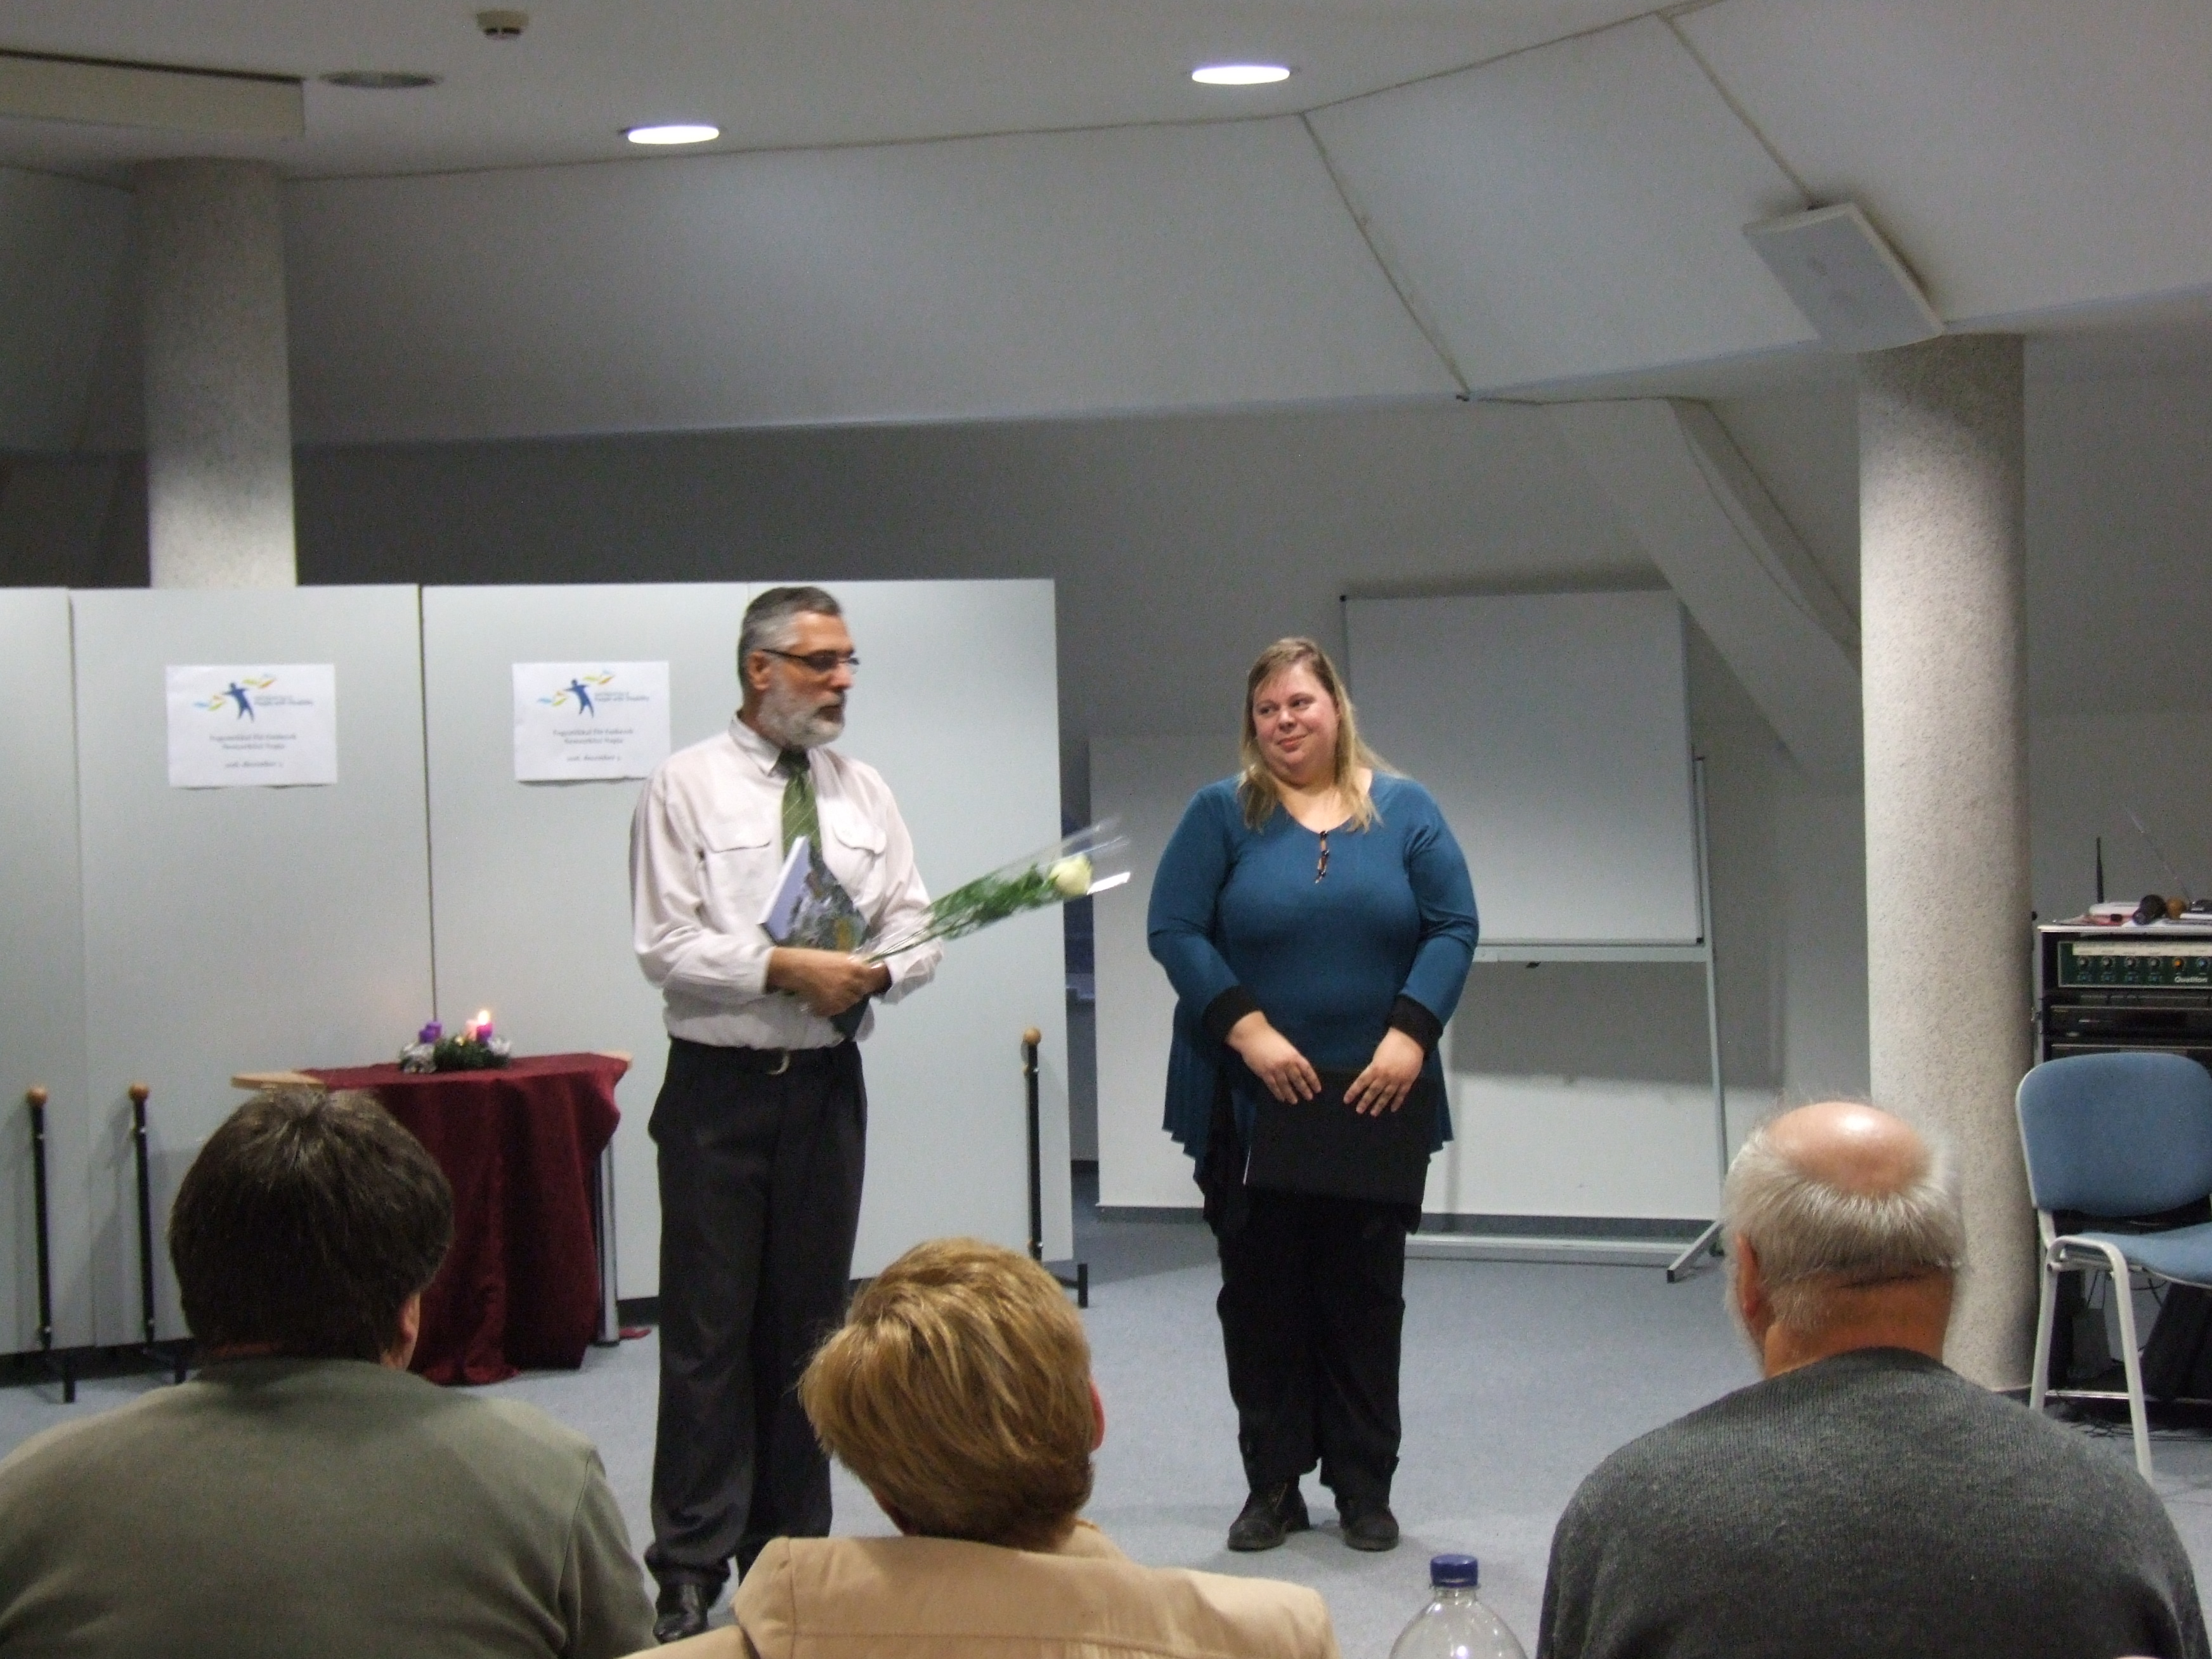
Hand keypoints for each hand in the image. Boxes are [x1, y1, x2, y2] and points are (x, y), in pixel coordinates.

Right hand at [768, 949, 890, 1016]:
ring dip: (847, 997)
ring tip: (833, 990)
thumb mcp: (841, 957)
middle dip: (859, 989)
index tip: (876, 980)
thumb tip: (870, 968)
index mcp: (858, 968)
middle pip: (864, 991)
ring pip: (852, 1001)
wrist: (796, 968)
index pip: (877, 978)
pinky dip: (835, 1005)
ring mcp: (844, 997)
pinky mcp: (833, 1007)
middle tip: (846, 984)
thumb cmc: (816, 958)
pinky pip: (840, 1009)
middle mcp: (854, 984)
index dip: (877, 980)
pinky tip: (825, 996)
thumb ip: (857, 964)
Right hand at [1227, 1012, 1320, 1103]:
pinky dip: (1278, 1093)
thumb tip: (1300, 1070)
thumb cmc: (1270, 1038)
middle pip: (1297, 1079)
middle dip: (1304, 1089)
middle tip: (1309, 1097)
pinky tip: (1281, 1098)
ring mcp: (1275, 1069)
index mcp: (1293, 1055)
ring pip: (1285, 1085)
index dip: (1313, 1080)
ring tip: (1294, 1101)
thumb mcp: (1286, 1045)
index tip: (1317, 1089)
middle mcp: (1286, 1063)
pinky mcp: (1264, 1073)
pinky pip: (1273, 1086)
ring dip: (1290, 1094)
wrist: (1252, 1035)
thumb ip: (1292, 1057)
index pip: (1307, 1070)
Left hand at [1345, 1028, 1423, 1114]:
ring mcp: (1397, 1080)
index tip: (1346, 1100)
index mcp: (1375, 1068)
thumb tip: (1370, 1080)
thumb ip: (1374, 1068)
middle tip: (1359, 1110)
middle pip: (1373, 1091)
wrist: (1410, 1040)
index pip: (1361, 1082)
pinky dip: (1397, 1102)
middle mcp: (1385, 1076)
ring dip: (1379, 1105)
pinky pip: (1401, 1094)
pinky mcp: (1408, 1081)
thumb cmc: (1391, 1044)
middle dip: (1365, 1101)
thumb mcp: (1378, 1056)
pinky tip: (1393, 1109)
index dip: (1353, 1091)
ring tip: (1373, 1113)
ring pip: (1387, 1095)